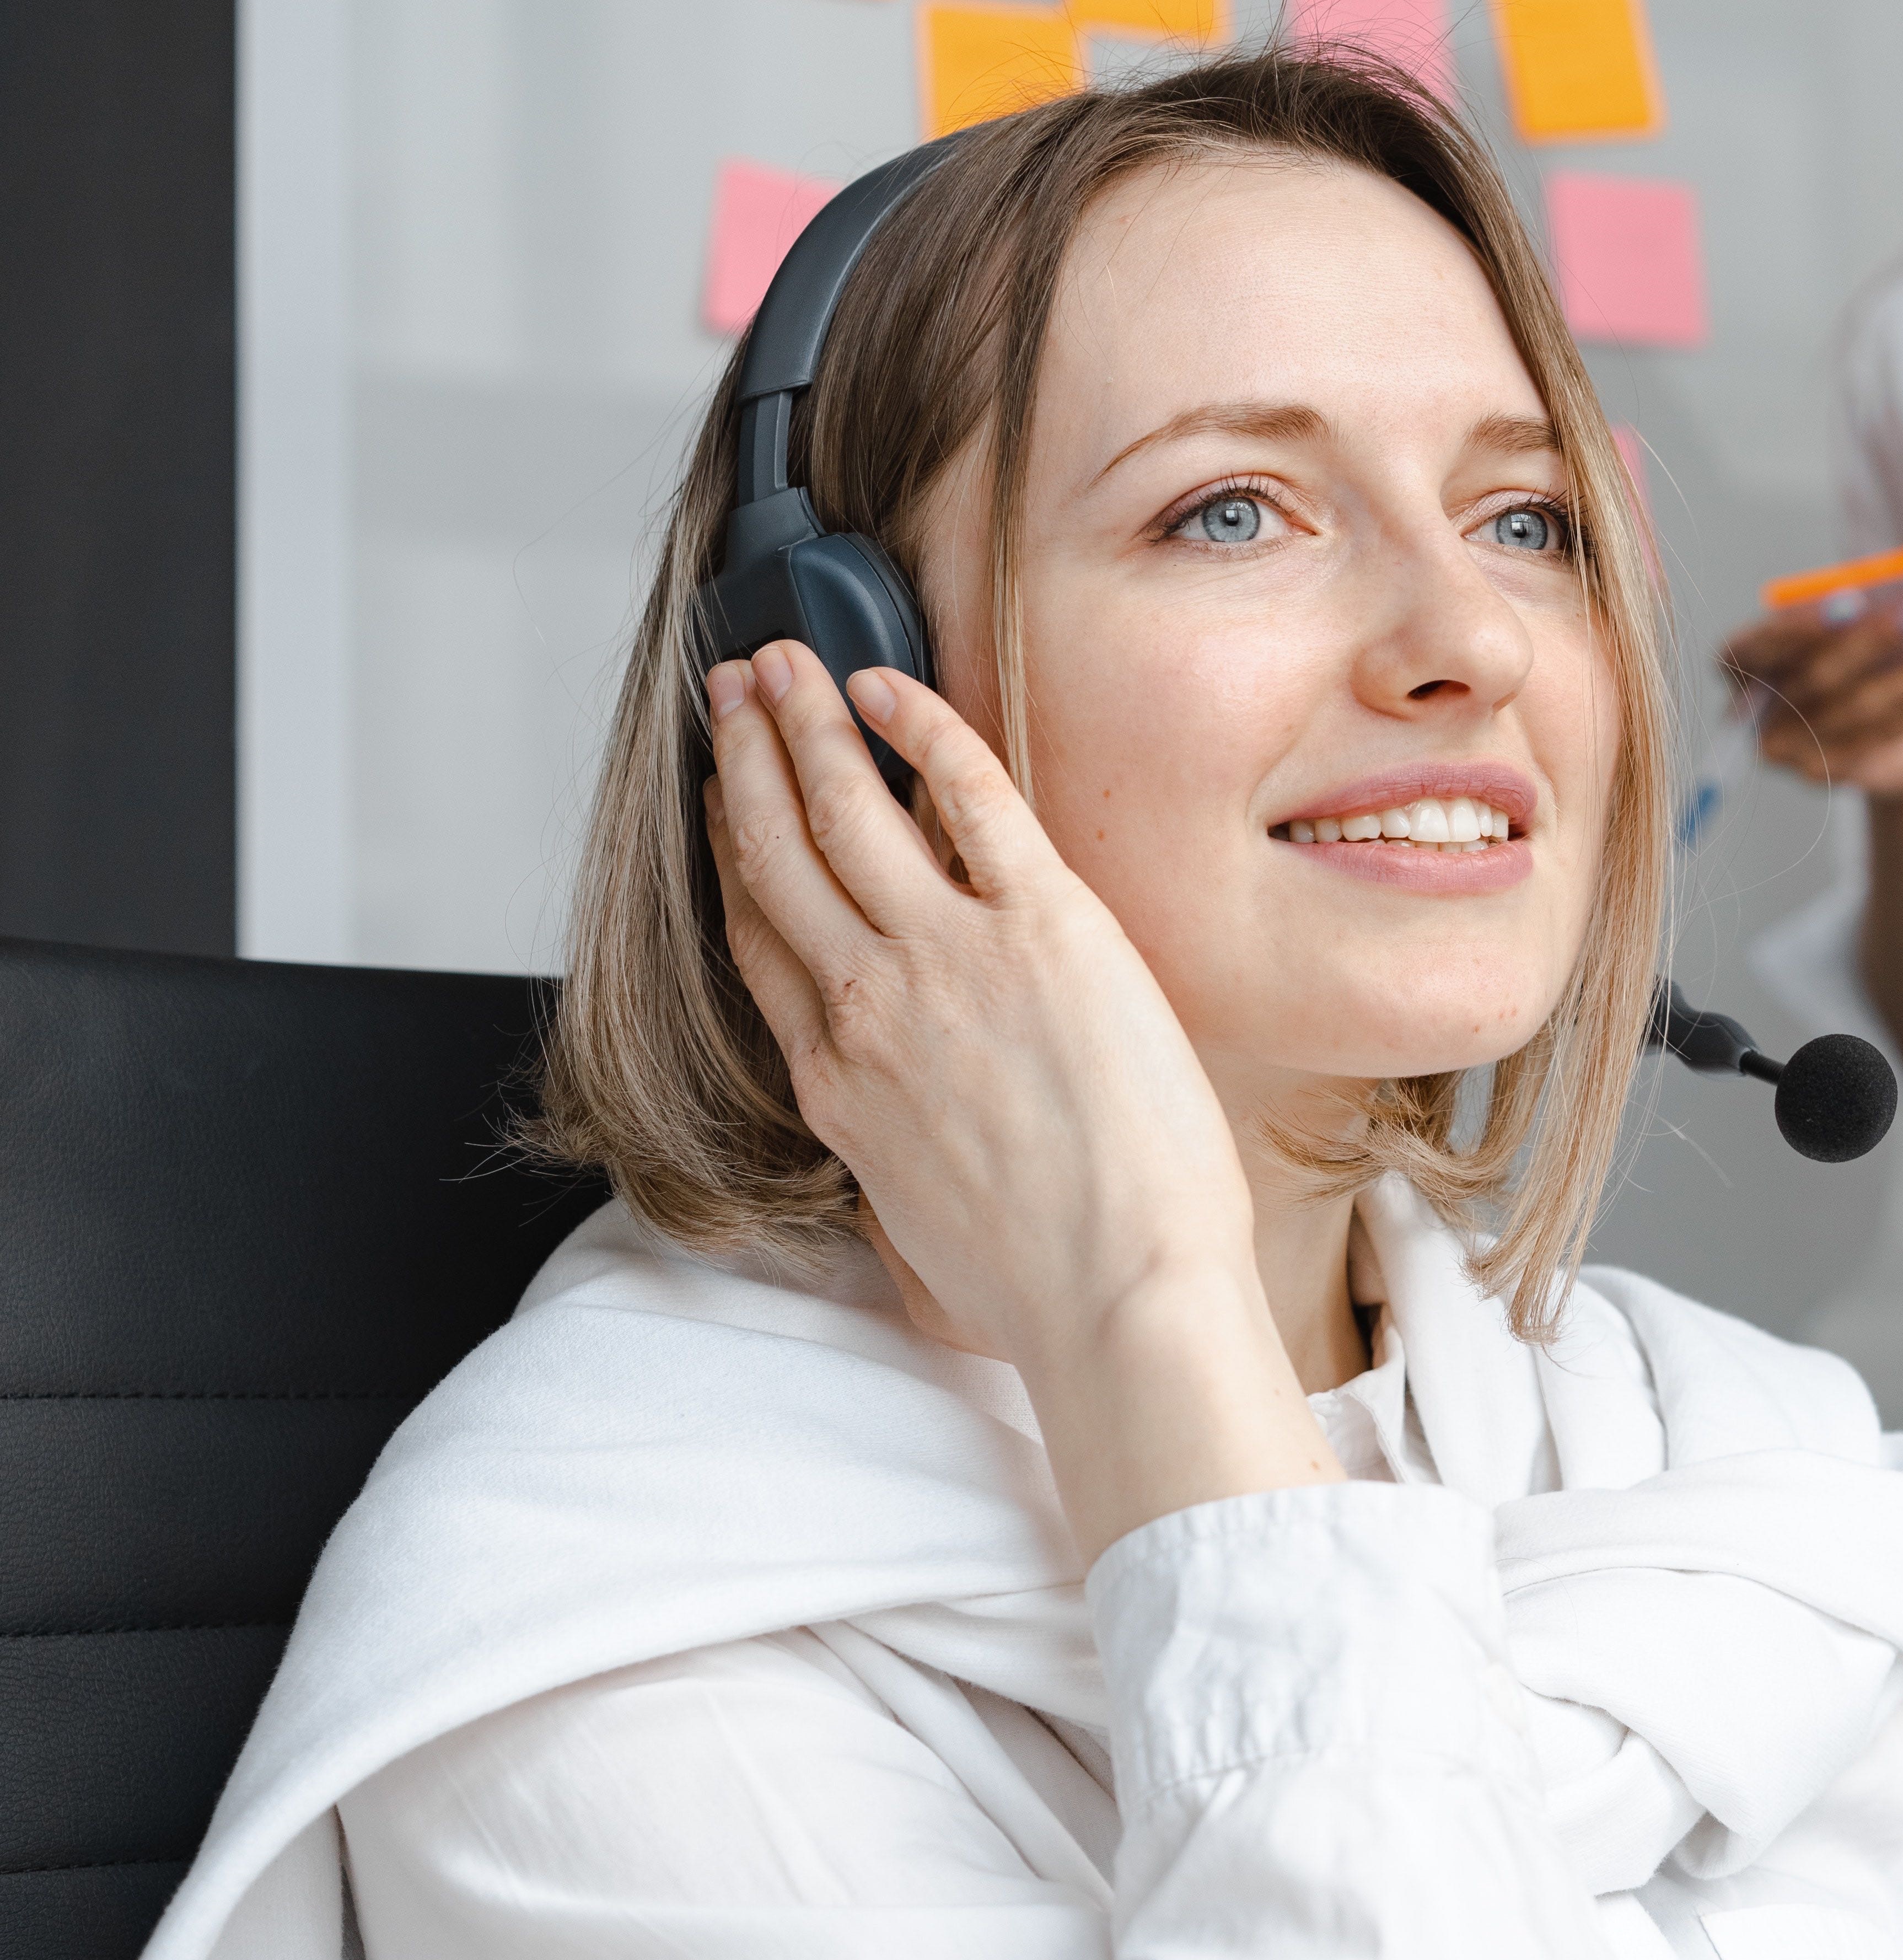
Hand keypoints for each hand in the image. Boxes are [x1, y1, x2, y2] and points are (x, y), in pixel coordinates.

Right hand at [702, 639, 1260, 1375]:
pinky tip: (888, 684)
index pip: (760, 940)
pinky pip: (967, 793)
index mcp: (838, 1083)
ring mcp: (947, 958)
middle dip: (747, 760)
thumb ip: (890, 1162)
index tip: (726, 801)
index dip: (733, 855)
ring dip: (803, 722)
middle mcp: (868, 1007)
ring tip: (781, 662)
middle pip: (777, 855)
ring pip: (843, 809)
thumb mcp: (917, 1232)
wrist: (1119, 1297)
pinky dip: (918, 725)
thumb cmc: (1043, 1286)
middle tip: (733, 694)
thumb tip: (902, 1149)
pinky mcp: (1043, 925)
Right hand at [1719, 601, 1902, 799]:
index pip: (1749, 648)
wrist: (1884, 735)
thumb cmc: (1856, 658)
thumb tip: (1898, 596)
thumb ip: (1856, 609)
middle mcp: (1750, 713)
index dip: (1797, 628)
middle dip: (1874, 641)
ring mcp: (1785, 751)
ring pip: (1857, 710)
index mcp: (1740, 667)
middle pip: (1814, 679)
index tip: (1853, 600)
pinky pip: (1882, 736)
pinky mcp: (1823, 775)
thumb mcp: (1847, 625)